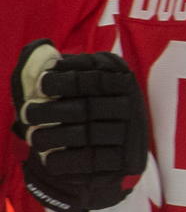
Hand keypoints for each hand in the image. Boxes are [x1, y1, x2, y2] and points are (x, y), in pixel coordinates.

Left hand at [11, 39, 148, 211]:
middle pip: (84, 108)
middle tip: (28, 115)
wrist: (111, 149)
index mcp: (119, 76)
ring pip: (84, 136)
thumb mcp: (70, 78)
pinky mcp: (125, 162)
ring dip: (49, 137)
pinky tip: (49, 158)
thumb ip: (49, 62)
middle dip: (47, 112)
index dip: (59, 81)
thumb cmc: (81, 104)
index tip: (41, 87)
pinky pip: (88, 162)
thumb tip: (42, 49)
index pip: (88, 77)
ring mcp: (130, 134)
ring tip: (34, 137)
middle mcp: (131, 103)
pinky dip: (62, 160)